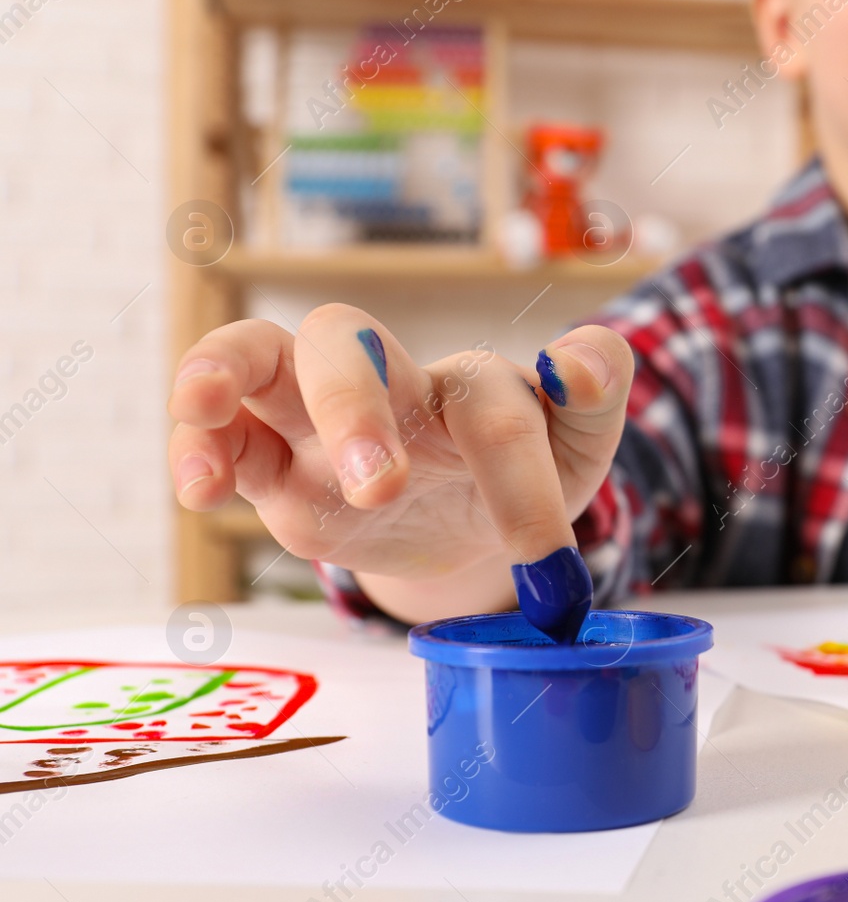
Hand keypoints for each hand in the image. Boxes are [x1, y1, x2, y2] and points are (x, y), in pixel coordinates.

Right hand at [167, 303, 632, 581]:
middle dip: (352, 405)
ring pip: (256, 356)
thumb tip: (586, 359)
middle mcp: (392, 382)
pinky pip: (224, 439)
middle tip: (379, 487)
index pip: (491, 410)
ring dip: (222, 371)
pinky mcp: (276, 468)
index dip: (520, 481)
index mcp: (474, 385)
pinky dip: (198, 447)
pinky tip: (199, 485)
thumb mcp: (576, 446)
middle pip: (347, 340)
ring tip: (203, 408)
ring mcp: (321, 420)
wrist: (470, 524)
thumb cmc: (526, 472)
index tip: (547, 561)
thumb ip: (595, 395)